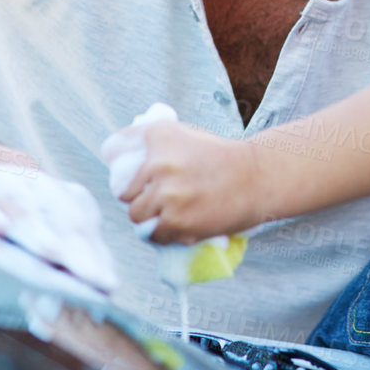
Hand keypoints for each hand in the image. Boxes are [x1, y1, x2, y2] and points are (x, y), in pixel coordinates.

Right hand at [0, 131, 118, 291]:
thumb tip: (50, 311)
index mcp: (31, 185)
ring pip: (13, 197)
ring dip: (37, 229)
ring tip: (58, 259)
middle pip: (52, 208)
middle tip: (97, 281)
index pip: (72, 213)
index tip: (109, 285)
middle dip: (77, 246)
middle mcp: (10, 174)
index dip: (92, 246)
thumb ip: (24, 257)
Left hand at [118, 121, 264, 244]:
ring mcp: (166, 194)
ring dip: (149, 217)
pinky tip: (178, 225)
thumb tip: (116, 157)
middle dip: (137, 195)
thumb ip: (153, 143)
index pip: (113, 149)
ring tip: (168, 213)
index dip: (119, 164)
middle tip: (156, 197)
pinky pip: (154, 234)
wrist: (257, 177)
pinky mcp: (177, 221)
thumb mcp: (184, 135)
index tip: (130, 172)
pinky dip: (163, 234)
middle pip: (123, 190)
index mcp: (157, 135)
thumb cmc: (220, 157)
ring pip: (136, 215)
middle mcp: (157, 162)